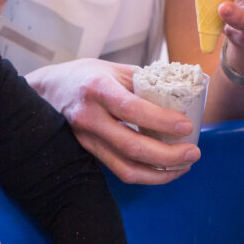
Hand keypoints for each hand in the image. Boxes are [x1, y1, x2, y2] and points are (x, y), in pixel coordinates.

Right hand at [27, 58, 201, 184]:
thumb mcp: (114, 69)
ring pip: (125, 168)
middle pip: (131, 146)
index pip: (132, 109)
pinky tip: (164, 168)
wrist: (49, 90)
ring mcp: (87, 139)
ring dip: (160, 173)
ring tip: (184, 165)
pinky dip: (146, 174)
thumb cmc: (86, 76)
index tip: (186, 126)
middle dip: (168, 155)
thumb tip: (180, 95)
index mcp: (98, 89)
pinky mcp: (89, 153)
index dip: (161, 121)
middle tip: (193, 153)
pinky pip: (119, 170)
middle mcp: (90, 117)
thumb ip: (143, 82)